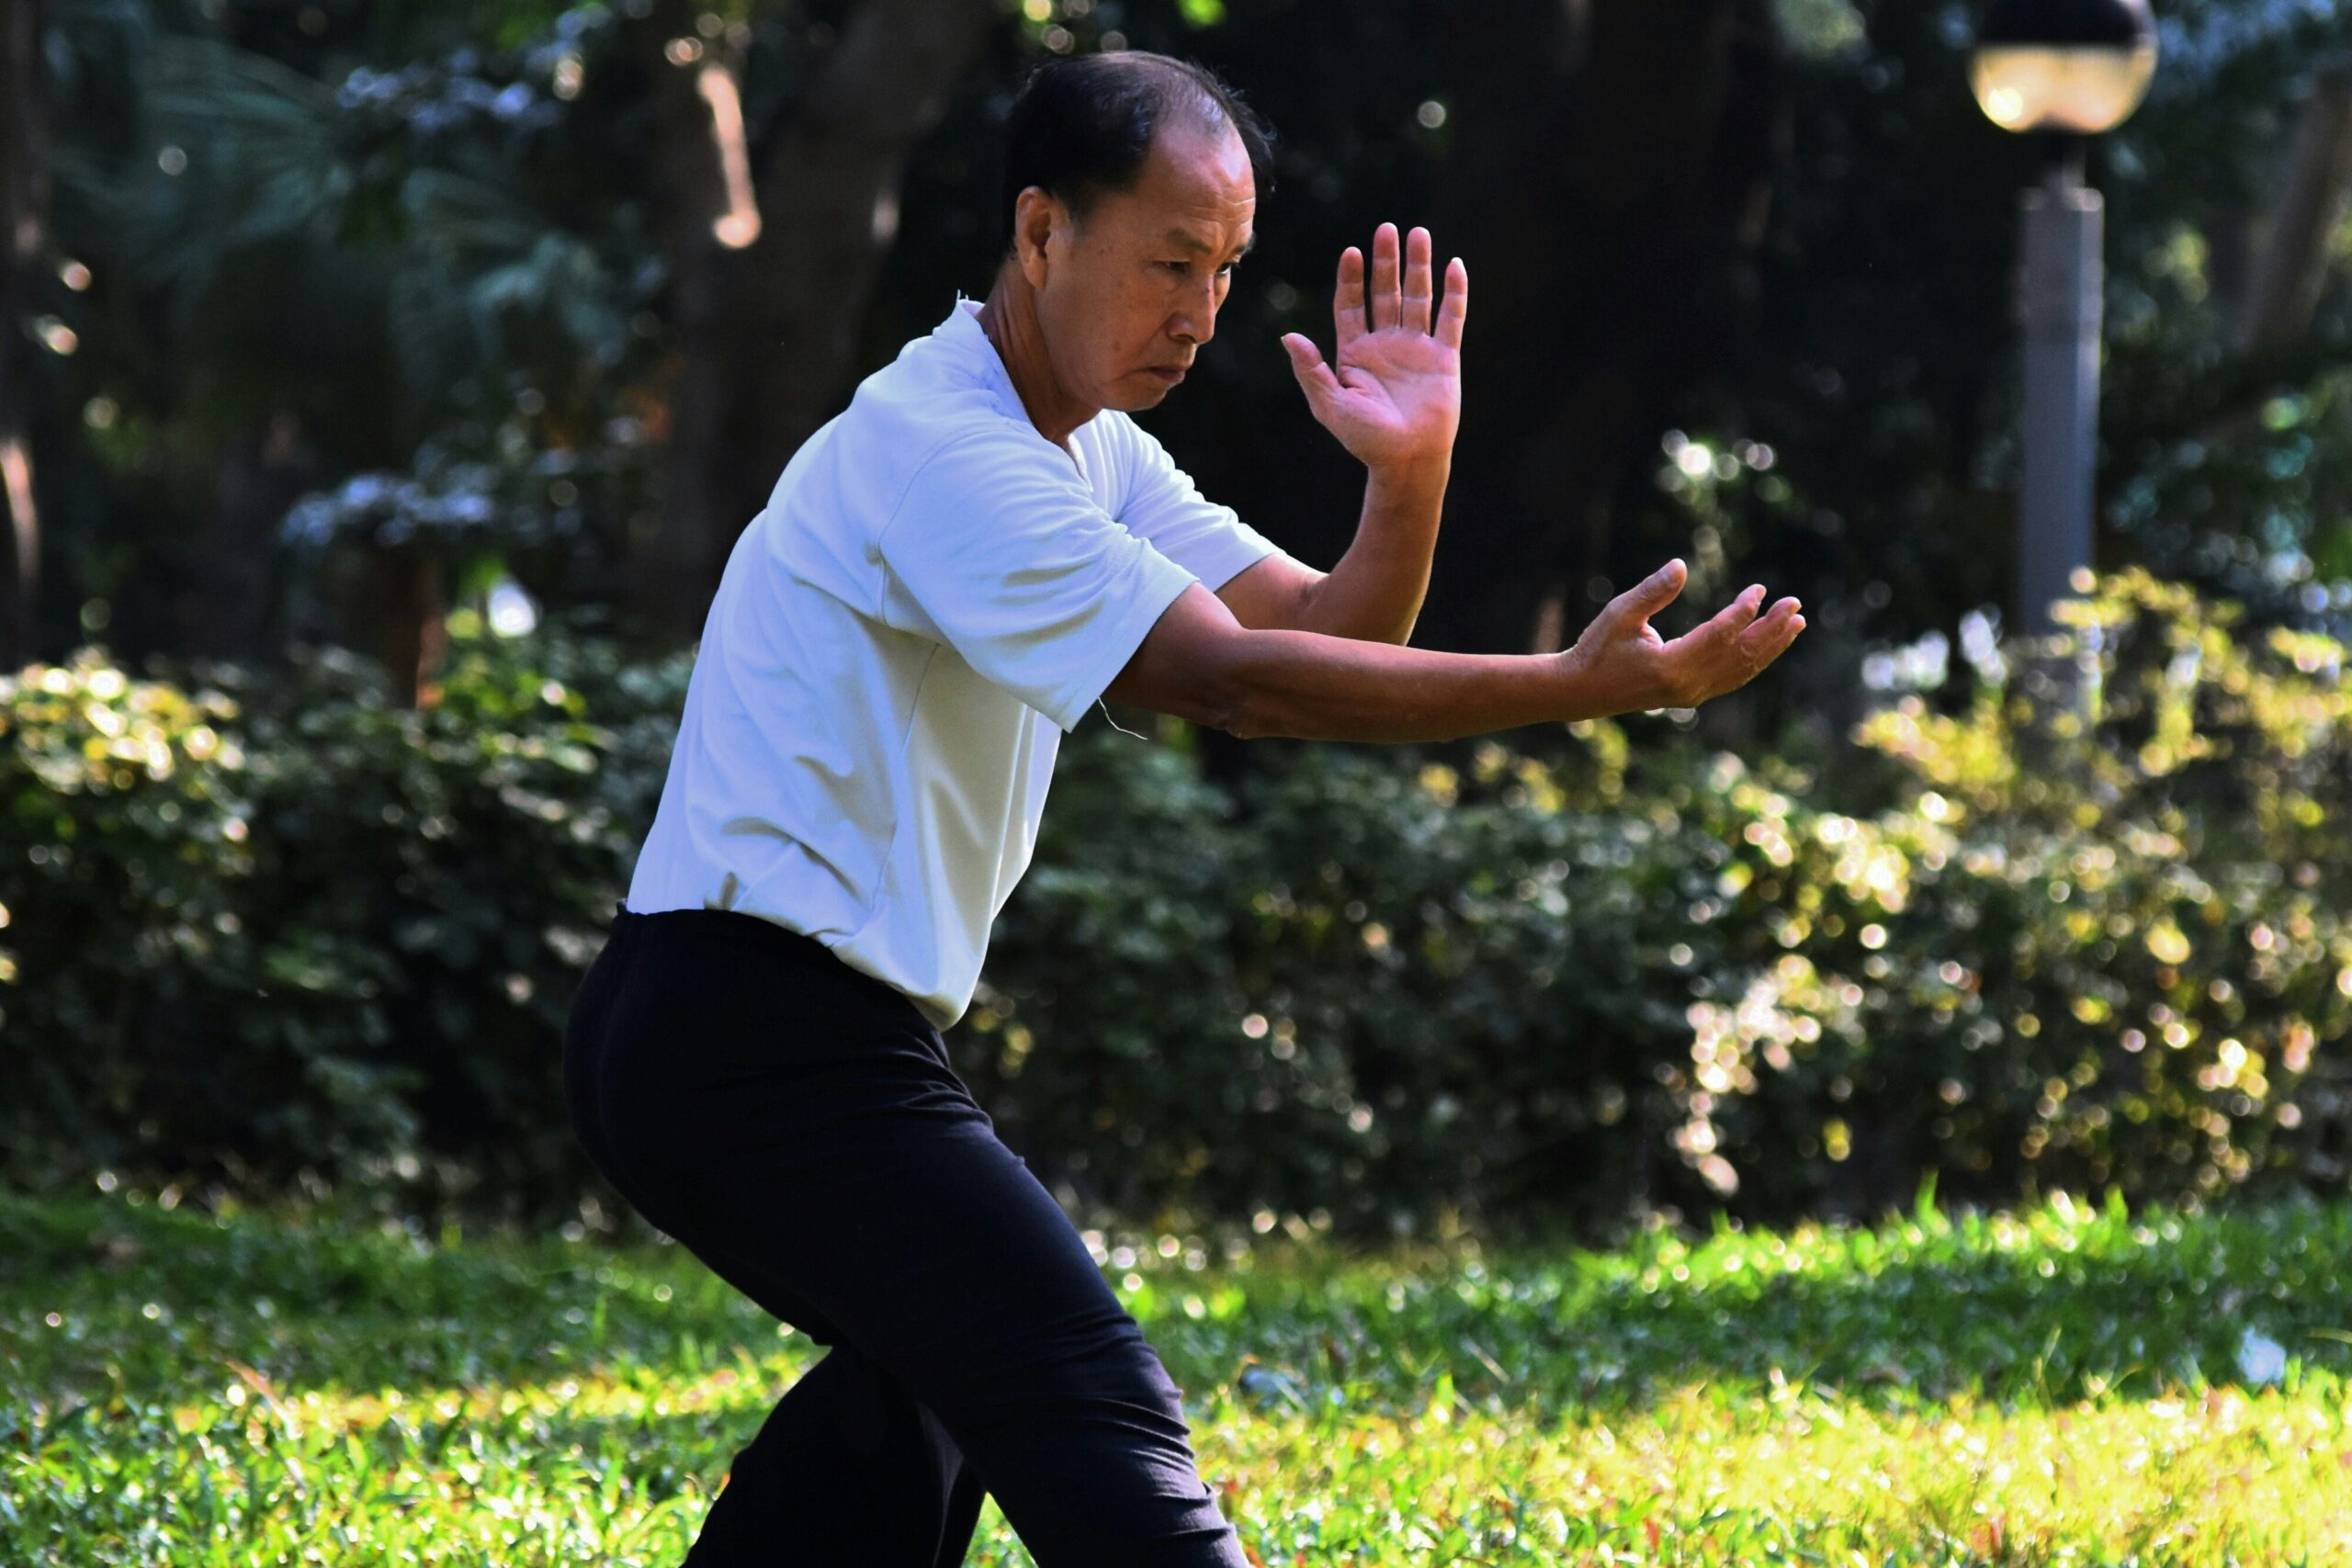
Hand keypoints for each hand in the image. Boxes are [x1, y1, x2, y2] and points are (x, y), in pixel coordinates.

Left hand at [1281, 222, 1465, 473]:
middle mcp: (1386, 345)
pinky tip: (1453, 265)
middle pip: (1385, 293)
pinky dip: (1454, 293)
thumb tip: (1288, 336)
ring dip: (1418, 266)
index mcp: (1355, 354)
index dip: (1351, 280)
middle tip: (1386, 229)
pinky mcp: (1444, 357)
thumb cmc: (1366, 439)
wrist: (1407, 461)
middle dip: (1385, 262)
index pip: (1351, 306)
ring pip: (1417, 298)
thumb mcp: (1330, 405)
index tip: (1351, 253)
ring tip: (1418, 233)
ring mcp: (1416, 349)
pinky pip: (1451, 318)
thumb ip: (1310, 370)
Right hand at [1562, 559, 1805, 713]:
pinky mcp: (1691, 696)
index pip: (1720, 636)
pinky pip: (1733, 678)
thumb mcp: (1619, 614)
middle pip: (1741, 655)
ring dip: (1771, 646)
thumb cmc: (1597, 648)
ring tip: (1795, 624)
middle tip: (1795, 605)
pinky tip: (1767, 645)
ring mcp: (1692, 695)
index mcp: (1670, 666)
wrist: (1580, 692)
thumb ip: (1652, 591)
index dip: (1743, 612)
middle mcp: (1688, 685)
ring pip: (1742, 670)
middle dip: (1772, 629)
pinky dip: (1754, 661)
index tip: (1759, 590)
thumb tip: (1681, 565)